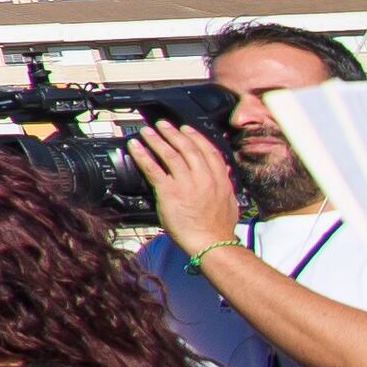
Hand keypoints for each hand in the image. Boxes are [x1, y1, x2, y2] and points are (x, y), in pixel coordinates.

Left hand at [136, 117, 247, 255]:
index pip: (208, 151)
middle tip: (162, 124)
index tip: (186, 129)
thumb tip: (226, 172)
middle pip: (187, 148)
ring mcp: (186, 183)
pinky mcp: (169, 191)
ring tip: (147, 131)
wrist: (210, 243)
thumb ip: (226, 185)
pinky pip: (153, 168)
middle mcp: (203, 177)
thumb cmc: (218, 228)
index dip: (196, 137)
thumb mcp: (230, 202)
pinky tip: (135, 147)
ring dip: (156, 140)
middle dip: (174, 133)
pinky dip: (143, 155)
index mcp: (219, 180)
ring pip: (170, 154)